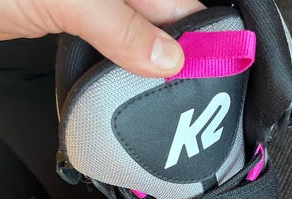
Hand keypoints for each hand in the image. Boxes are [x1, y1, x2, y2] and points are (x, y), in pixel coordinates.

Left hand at [0, 0, 204, 76]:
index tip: (216, 66)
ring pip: (136, 38)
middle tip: (198, 91)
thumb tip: (168, 58)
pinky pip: (112, 49)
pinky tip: (136, 86)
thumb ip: (119, 24)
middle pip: (159, 21)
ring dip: (153, 67)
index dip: (197, 31)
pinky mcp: (75, 27)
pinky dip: (126, 70)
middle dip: (178, 54)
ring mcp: (92, 8)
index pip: (173, 1)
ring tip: (174, 95)